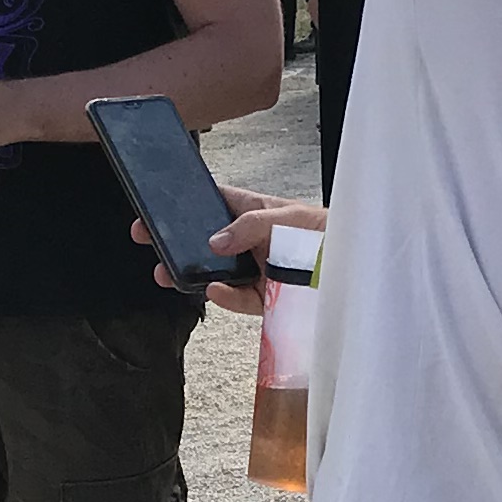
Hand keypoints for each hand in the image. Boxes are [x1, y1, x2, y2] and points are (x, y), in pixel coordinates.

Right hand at [146, 189, 318, 319]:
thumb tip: (216, 242)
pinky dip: (224, 297)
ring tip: (169, 273)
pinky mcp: (264, 297)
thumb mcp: (286, 217)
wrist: (354, 267)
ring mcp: (254, 270)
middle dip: (175, 243)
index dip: (185, 203)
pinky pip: (236, 299)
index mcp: (252, 211)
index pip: (212, 202)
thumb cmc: (324, 232)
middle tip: (147, 240)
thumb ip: (250, 226)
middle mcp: (249, 241)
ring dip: (190, 274)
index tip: (156, 209)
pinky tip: (214, 290)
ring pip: (214, 273)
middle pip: (204, 241)